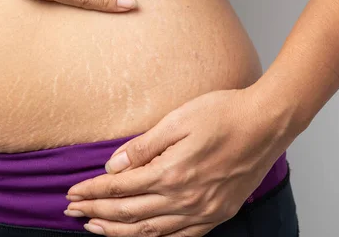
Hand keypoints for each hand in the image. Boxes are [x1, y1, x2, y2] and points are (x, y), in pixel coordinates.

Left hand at [65, 87, 293, 236]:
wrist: (266, 124)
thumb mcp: (178, 120)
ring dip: (118, 231)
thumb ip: (143, 146)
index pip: (119, 188)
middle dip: (96, 212)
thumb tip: (113, 166)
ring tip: (95, 228)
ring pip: (149, 231)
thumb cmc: (224, 114)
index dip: (93, 191)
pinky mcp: (217, 215)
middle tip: (72, 212)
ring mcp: (202, 211)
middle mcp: (184, 199)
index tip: (72, 192)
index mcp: (171, 172)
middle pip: (128, 212)